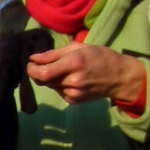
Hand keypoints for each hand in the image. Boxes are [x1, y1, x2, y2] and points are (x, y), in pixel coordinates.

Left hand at [25, 43, 144, 104]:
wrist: (119, 77)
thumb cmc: (99, 57)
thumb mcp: (78, 47)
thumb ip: (53, 54)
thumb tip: (33, 58)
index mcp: (74, 63)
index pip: (43, 73)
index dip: (32, 69)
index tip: (30, 63)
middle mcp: (72, 81)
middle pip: (43, 81)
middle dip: (38, 73)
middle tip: (41, 65)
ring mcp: (73, 94)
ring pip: (50, 86)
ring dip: (49, 79)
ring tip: (61, 70)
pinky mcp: (74, 102)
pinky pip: (58, 92)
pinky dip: (58, 85)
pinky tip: (69, 79)